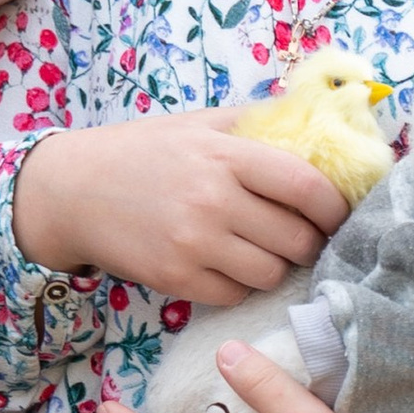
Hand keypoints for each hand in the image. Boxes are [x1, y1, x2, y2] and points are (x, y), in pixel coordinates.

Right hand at [15, 116, 347, 304]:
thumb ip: (258, 122)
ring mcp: (194, 244)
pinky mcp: (175, 279)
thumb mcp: (200, 123)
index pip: (306, 188)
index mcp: (226, 155)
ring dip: (277, 266)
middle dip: (311, 243)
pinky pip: (235, 295)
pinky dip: (241, 285)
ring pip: (270, 273)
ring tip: (264, 250)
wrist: (74, 190)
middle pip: (297, 239)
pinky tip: (229, 265)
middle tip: (304, 237)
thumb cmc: (144, 152)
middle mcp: (213, 201)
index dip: (335, 208)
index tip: (339, 215)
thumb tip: (325, 117)